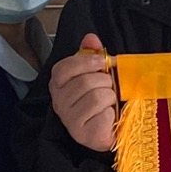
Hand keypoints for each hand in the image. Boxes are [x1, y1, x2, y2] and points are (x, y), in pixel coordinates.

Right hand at [51, 34, 118, 152]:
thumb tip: (90, 38)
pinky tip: (108, 117)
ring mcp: (68, 119)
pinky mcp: (82, 133)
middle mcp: (59, 102)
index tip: (102, 63)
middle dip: (105, 82)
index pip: (64, 68)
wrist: (110, 129)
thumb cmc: (101, 101)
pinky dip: (112, 113)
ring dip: (110, 98)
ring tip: (109, 103)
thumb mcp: (97, 74)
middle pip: (86, 82)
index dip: (86, 62)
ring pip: (97, 96)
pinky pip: (103, 114)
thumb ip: (92, 55)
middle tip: (108, 89)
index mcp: (59, 84)